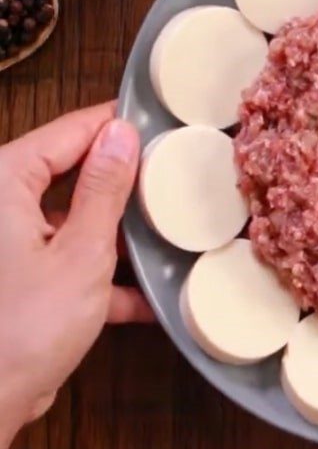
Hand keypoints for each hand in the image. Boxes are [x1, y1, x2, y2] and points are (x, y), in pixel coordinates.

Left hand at [0, 103, 151, 448]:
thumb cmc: (25, 327)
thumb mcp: (82, 252)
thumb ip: (104, 189)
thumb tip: (121, 134)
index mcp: (5, 184)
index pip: (67, 133)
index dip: (112, 124)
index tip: (154, 121)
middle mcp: (4, 207)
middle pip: (71, 173)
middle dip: (122, 181)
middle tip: (170, 176)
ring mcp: (14, 244)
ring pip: (75, 218)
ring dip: (117, 233)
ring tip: (166, 234)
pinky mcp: (24, 278)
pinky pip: (71, 259)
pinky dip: (104, 276)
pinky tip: (146, 296)